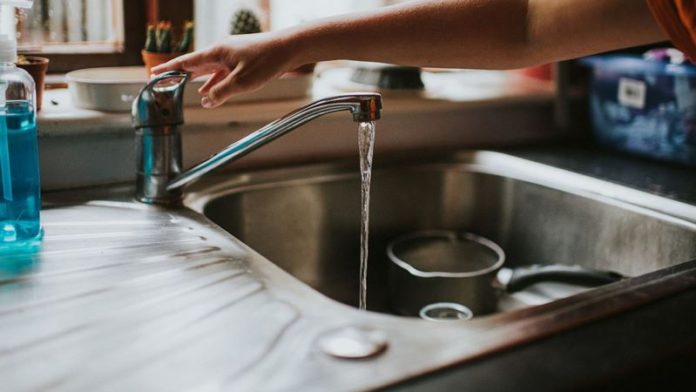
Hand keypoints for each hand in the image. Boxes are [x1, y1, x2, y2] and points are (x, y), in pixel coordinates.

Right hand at [151, 32, 296, 107]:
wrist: (289, 49)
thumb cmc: (266, 61)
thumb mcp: (241, 82)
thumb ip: (221, 92)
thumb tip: (206, 101)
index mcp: (215, 53)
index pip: (185, 62)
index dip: (168, 69)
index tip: (153, 74)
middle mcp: (220, 52)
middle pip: (194, 65)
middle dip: (178, 75)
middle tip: (162, 82)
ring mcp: (231, 56)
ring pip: (208, 70)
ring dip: (196, 81)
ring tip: (182, 90)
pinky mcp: (241, 61)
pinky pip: (221, 73)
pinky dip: (213, 83)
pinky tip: (209, 92)